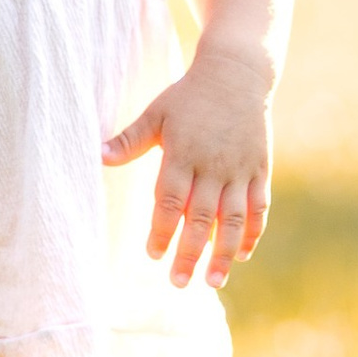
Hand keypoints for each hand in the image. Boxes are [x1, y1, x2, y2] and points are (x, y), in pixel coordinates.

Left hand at [102, 47, 272, 289]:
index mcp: (183, 153)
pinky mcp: (260, 169)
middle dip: (190, 252)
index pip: (170, 200)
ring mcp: (240, 169)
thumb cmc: (189, 96)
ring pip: (234, 218)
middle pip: (201, 217)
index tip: (153, 254)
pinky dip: (252, 233)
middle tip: (179, 283)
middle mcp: (213, 165)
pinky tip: (243, 255)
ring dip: (225, 253)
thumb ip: (130, 140)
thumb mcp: (157, 113)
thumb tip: (97, 155)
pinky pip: (259, 207)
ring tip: (214, 281)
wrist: (237, 73)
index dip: (162, 230)